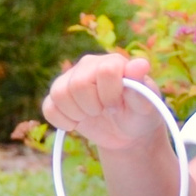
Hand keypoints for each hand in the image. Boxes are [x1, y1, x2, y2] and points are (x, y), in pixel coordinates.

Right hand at [41, 53, 165, 152]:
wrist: (127, 133)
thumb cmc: (139, 114)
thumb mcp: (146, 105)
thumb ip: (142, 87)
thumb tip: (141, 64)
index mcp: (112, 62)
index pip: (104, 71)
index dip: (110, 95)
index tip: (117, 106)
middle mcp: (89, 65)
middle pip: (78, 84)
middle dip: (93, 106)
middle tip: (104, 111)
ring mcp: (71, 79)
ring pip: (59, 94)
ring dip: (77, 114)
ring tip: (92, 116)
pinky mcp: (58, 97)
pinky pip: (48, 107)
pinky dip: (62, 121)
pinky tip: (76, 123)